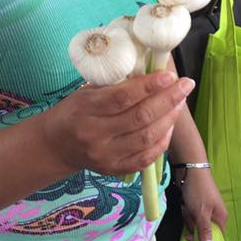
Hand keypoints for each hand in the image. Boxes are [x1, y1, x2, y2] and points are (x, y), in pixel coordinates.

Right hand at [45, 71, 194, 177]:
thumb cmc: (74, 111)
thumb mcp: (87, 91)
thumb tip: (151, 71)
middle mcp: (96, 135)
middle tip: (185, 85)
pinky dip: (162, 141)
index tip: (169, 75)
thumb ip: (115, 85)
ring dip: (169, 118)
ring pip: (147, 138)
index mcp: (86, 109)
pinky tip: (170, 124)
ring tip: (180, 102)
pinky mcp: (114, 169)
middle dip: (168, 99)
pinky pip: (145, 157)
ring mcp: (106, 155)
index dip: (149, 86)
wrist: (55, 146)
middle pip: (140, 118)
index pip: (123, 98)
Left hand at [180, 169, 227, 240]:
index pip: (216, 238)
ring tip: (188, 205)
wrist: (189, 169)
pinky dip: (186, 211)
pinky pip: (190, 215)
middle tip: (190, 214)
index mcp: (221, 218)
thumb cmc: (198, 191)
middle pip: (203, 232)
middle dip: (193, 225)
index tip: (192, 238)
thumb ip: (205, 232)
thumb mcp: (201, 213)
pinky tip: (185, 203)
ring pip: (194, 224)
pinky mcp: (196, 205)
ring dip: (188, 217)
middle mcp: (214, 215)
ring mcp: (204, 210)